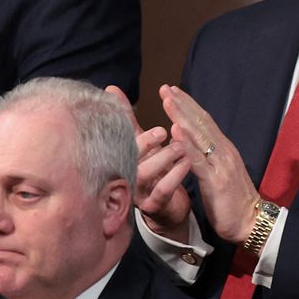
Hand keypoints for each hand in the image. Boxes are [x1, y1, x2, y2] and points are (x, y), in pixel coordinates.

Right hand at [107, 85, 191, 242]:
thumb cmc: (155, 172)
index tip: (150, 119)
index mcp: (123, 156)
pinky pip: (162, 191)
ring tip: (180, 146)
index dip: (131, 127)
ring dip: (162, 158)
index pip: (121, 139)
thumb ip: (128, 120)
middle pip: (129, 157)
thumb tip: (111, 88)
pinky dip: (173, 176)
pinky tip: (186, 163)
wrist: (169, 209)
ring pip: (144, 174)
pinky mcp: (154, 206)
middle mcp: (127, 173)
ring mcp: (139, 192)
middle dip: (144, 142)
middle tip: (162, 130)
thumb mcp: (142, 144)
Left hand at [159, 84, 260, 243]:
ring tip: (168, 101)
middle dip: (183, 104)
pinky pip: (198, 159)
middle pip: (201, 123)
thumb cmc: (233, 200)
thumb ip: (209, 158)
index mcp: (225, 150)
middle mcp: (224, 152)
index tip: (173, 92)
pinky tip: (175, 132)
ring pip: (199, 136)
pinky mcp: (215, 181)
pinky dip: (186, 144)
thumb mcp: (220, 174)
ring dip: (182, 117)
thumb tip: (191, 145)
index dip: (189, 106)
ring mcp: (221, 165)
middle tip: (166, 87)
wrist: (251, 222)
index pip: (205, 122)